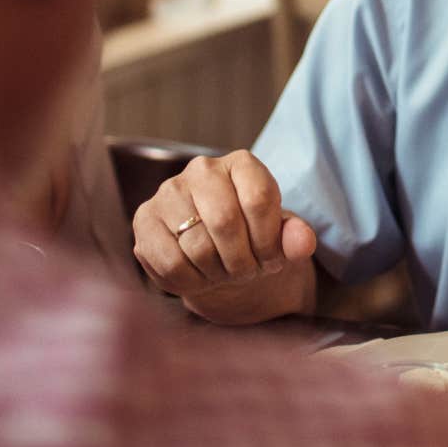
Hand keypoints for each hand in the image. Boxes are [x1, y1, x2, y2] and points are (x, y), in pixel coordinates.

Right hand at [130, 150, 316, 305]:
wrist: (216, 254)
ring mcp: (169, 191)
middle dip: (242, 261)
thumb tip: (302, 242)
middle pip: (225, 222)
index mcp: (242, 164)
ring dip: (217, 273)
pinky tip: (199, 276)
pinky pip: (170, 262)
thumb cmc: (252, 240)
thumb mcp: (280, 237)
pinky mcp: (144, 219)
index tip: (272, 259)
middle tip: (246, 272)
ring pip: (197, 246)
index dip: (268, 241)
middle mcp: (202, 169)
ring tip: (223, 273)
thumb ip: (295, 238)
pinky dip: (190, 282)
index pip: (259, 199)